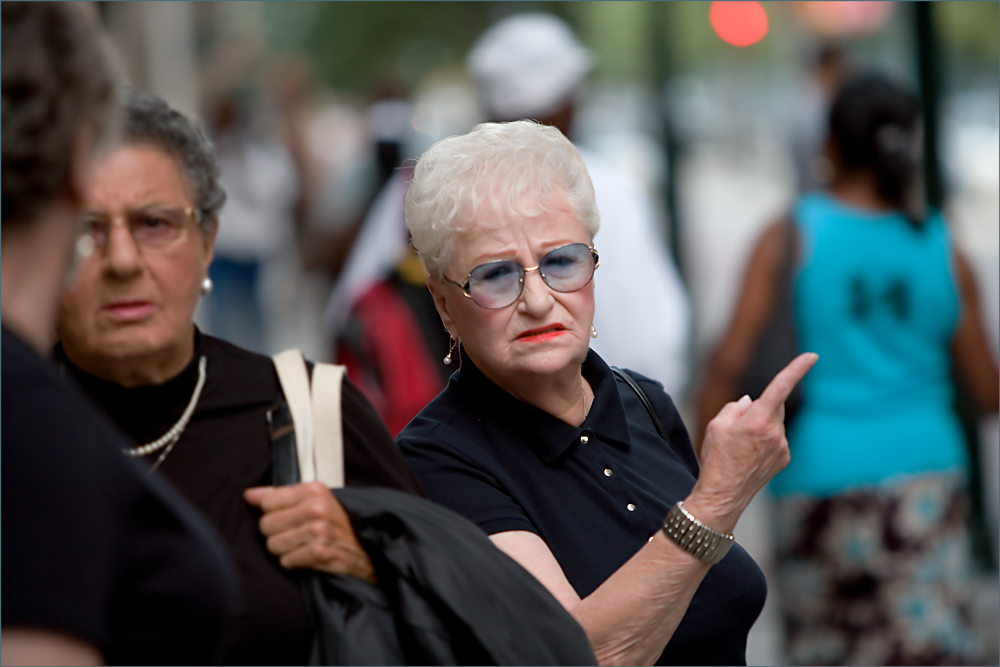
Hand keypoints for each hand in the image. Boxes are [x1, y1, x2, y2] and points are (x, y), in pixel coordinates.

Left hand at [244, 482, 376, 583]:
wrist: (365, 551)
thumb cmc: (335, 525)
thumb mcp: (313, 501)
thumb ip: (279, 495)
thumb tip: (250, 495)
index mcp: (314, 490)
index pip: (267, 501)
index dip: (271, 512)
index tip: (285, 517)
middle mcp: (317, 507)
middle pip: (266, 524)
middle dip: (276, 533)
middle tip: (295, 534)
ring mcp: (319, 530)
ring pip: (273, 544)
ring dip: (285, 550)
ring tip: (302, 545)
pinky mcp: (319, 552)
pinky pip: (286, 560)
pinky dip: (293, 562)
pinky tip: (307, 556)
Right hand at [685, 352, 817, 533]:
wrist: (723, 495)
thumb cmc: (716, 459)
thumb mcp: (716, 424)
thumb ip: (735, 406)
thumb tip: (750, 401)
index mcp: (757, 419)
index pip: (780, 386)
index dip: (797, 368)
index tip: (812, 356)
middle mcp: (775, 432)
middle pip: (774, 405)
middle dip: (760, 407)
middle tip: (738, 426)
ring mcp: (782, 447)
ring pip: (775, 423)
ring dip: (762, 425)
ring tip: (742, 446)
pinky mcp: (784, 458)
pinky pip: (777, 438)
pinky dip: (766, 439)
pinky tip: (750, 454)